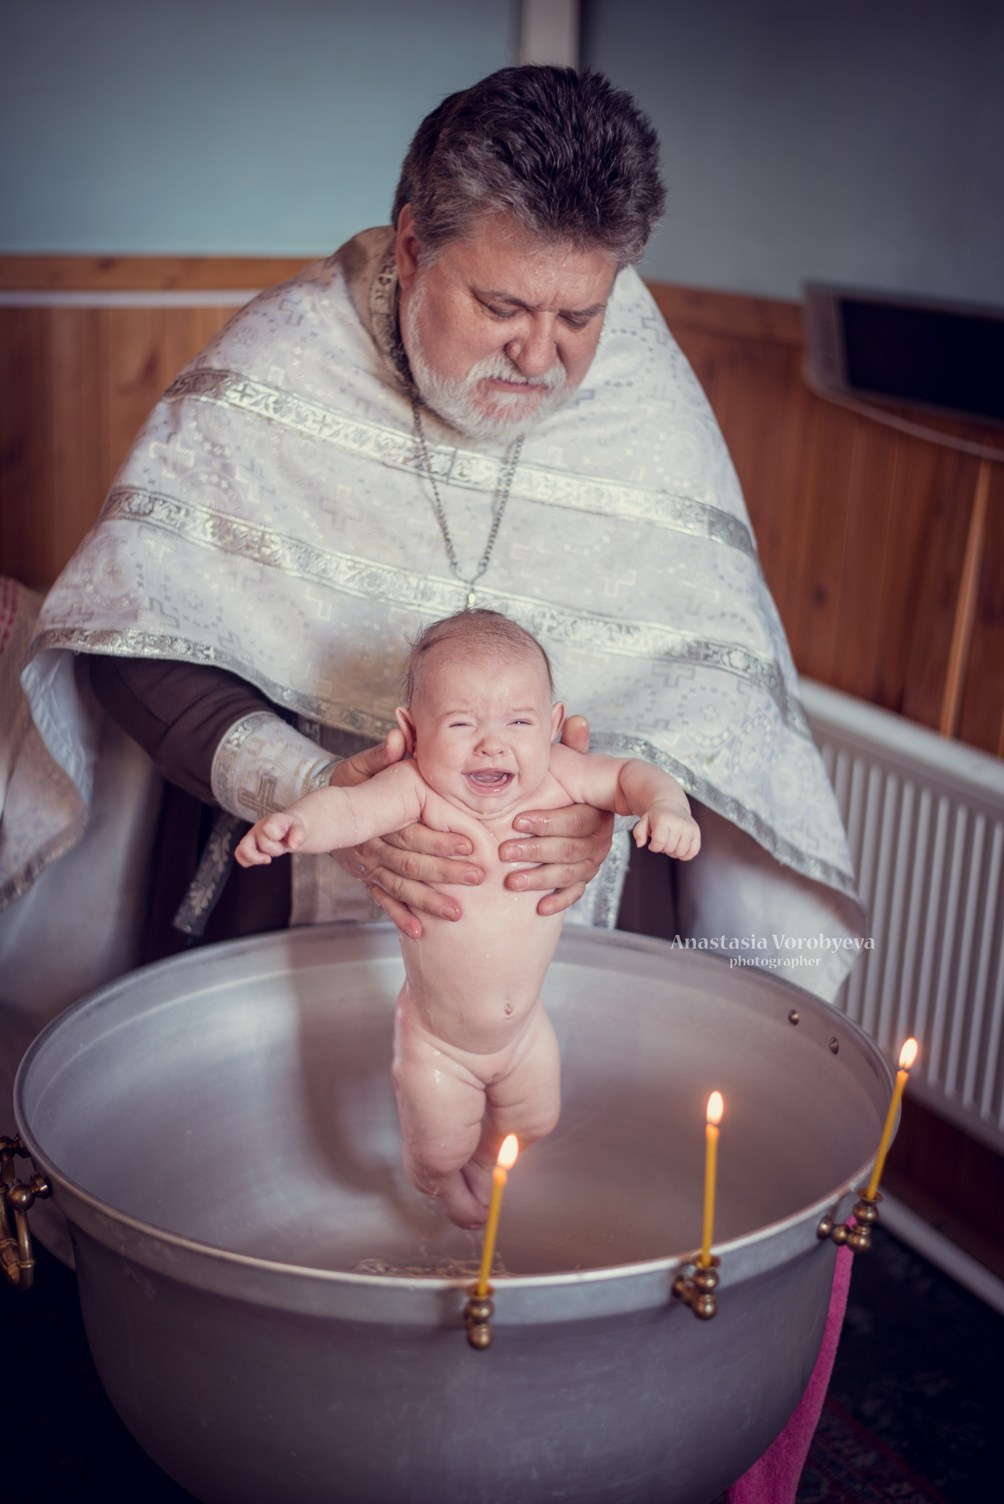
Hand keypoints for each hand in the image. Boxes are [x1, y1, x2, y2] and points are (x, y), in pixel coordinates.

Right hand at [235, 812, 300, 866]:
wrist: (286, 827)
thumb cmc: (291, 827)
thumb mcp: (299, 828)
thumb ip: (298, 834)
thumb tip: (293, 845)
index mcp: (273, 820)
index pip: (269, 828)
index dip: (276, 836)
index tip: (284, 838)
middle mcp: (259, 827)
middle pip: (263, 844)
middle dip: (276, 850)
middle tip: (282, 847)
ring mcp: (252, 836)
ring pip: (243, 849)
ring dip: (257, 858)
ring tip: (267, 859)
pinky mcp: (247, 844)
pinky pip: (239, 854)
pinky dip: (247, 861)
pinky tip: (260, 859)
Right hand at [330, 729, 482, 938]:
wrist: (317, 812)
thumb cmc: (350, 784)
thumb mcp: (360, 765)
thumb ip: (382, 754)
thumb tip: (399, 734)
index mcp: (374, 819)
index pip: (409, 832)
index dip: (438, 839)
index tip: (469, 845)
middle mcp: (369, 847)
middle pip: (408, 863)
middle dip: (444, 872)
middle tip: (476, 878)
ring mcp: (366, 867)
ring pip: (399, 887)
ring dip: (427, 902)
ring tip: (458, 913)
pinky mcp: (365, 879)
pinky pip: (382, 900)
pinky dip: (399, 917)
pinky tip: (419, 933)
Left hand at [497, 714, 614, 915]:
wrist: (547, 819)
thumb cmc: (551, 785)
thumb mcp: (557, 763)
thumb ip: (567, 745)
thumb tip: (574, 715)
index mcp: (594, 809)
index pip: (575, 820)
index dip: (547, 821)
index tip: (516, 821)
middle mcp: (598, 836)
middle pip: (571, 850)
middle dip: (536, 852)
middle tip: (504, 853)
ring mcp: (590, 860)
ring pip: (570, 875)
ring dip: (540, 880)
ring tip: (510, 882)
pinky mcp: (580, 880)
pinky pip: (574, 894)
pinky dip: (558, 901)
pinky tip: (539, 908)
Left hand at [633, 802, 700, 859]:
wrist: (671, 805)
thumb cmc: (656, 816)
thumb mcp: (644, 821)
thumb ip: (638, 832)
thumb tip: (640, 844)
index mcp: (664, 819)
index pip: (659, 842)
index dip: (654, 847)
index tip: (653, 843)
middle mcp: (678, 823)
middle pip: (669, 849)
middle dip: (663, 848)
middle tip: (662, 840)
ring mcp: (689, 828)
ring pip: (681, 853)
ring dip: (673, 852)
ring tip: (670, 842)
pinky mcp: (696, 832)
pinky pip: (693, 852)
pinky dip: (685, 854)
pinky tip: (679, 847)